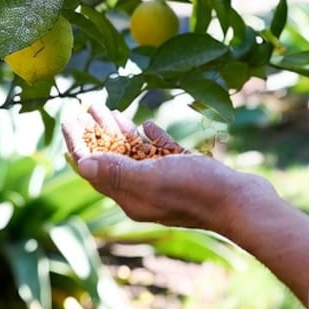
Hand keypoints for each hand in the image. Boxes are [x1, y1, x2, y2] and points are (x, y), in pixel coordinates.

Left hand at [62, 99, 263, 232]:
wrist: (241, 202)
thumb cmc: (198, 190)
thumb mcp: (153, 177)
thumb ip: (117, 171)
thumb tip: (82, 164)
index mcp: (130, 196)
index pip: (94, 168)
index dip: (78, 143)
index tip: (67, 118)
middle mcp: (143, 191)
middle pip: (110, 159)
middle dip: (96, 132)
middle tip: (85, 106)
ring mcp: (164, 183)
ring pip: (133, 154)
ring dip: (119, 131)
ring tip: (107, 108)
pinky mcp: (184, 173)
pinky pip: (160, 154)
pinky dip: (150, 138)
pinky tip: (146, 124)